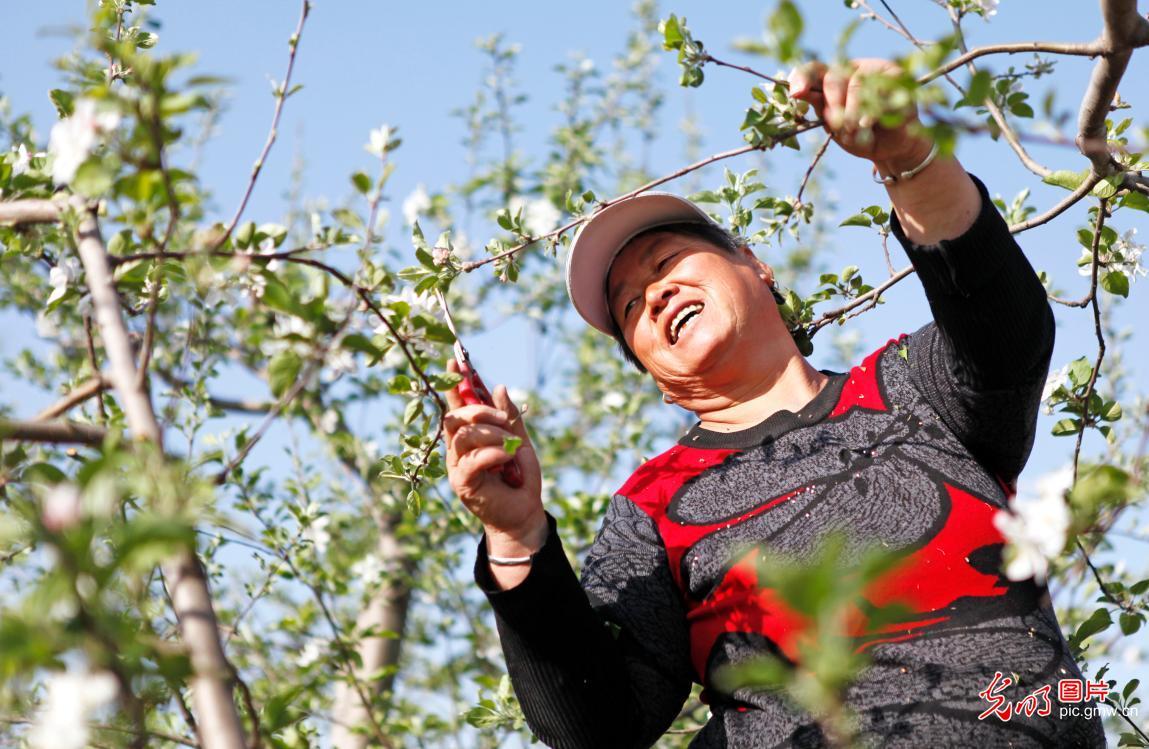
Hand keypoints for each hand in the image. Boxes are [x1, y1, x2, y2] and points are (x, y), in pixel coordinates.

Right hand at [444, 359, 545, 554]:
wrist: (524, 512)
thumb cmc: (520, 478)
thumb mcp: (520, 441)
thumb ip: (509, 416)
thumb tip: (498, 386)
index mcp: (469, 437)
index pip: (457, 405)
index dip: (454, 384)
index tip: (456, 360)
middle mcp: (457, 450)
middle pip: (454, 418)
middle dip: (478, 411)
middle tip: (504, 419)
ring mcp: (456, 466)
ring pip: (463, 436)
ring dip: (491, 434)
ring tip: (510, 445)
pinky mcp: (463, 483)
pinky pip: (472, 459)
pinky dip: (493, 453)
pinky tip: (506, 459)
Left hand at [788, 58, 933, 176]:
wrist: (892, 149)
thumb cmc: (860, 136)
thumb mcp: (834, 125)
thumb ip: (818, 106)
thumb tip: (797, 92)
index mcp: (831, 79)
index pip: (813, 70)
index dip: (802, 78)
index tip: (797, 93)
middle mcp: (851, 69)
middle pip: (833, 78)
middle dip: (833, 106)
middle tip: (839, 126)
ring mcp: (874, 69)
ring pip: (855, 85)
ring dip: (851, 114)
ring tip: (855, 132)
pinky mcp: (895, 75)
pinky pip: (877, 90)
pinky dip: (870, 111)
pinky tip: (868, 123)